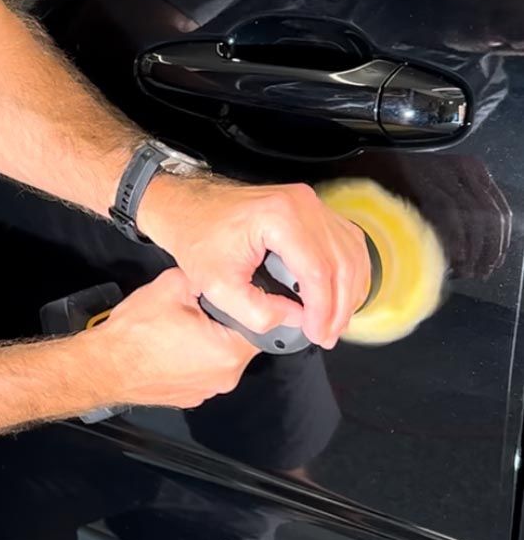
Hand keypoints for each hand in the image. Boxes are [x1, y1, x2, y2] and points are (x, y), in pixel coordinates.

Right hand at [85, 267, 259, 409]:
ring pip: (223, 357)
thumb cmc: (134, 336)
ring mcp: (208, 390)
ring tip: (184, 327)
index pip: (263, 326)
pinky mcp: (192, 397)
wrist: (103, 367)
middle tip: (202, 309)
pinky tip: (175, 345)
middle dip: (227, 323)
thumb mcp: (172, 286)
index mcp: (228, 350)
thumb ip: (204, 276)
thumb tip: (215, 271)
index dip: (251, 305)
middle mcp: (225, 376)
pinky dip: (196, 358)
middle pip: (243, 342)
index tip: (238, 297)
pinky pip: (205, 371)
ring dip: (211, 341)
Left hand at [138, 174, 370, 348]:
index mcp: (279, 217)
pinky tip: (340, 295)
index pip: (317, 271)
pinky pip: (345, 242)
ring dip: (349, 291)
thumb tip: (294, 318)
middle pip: (341, 262)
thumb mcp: (216, 284)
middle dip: (339, 306)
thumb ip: (256, 310)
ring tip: (334, 322)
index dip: (322, 310)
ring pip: (350, 252)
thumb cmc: (197, 236)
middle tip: (327, 335)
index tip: (317, 333)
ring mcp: (309, 204)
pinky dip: (347, 271)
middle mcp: (302, 205)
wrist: (188, 208)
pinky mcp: (311, 210)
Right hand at [358, 150, 509, 279]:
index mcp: (470, 169)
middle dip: (489, 249)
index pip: (499, 208)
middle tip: (479, 271)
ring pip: (476, 216)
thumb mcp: (436, 197)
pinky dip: (455, 238)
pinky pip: (450, 213)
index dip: (499, 240)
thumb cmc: (395, 188)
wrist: (358, 168)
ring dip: (474, 249)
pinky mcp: (424, 180)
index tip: (493, 261)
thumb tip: (477, 251)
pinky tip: (455, 256)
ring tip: (465, 269)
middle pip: (491, 215)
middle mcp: (460, 168)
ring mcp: (442, 172)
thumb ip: (459, 216)